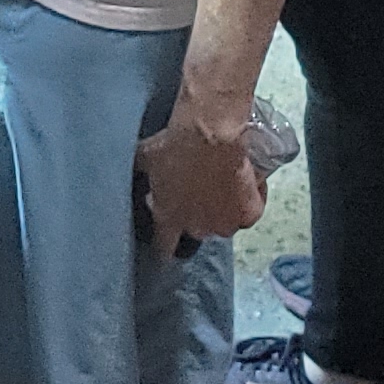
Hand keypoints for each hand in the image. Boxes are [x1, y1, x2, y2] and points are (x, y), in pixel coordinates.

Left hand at [135, 113, 266, 255]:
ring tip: (222, 184)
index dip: (164, 247)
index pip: (163, 246)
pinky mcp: (248, 215)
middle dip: (195, 214)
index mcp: (168, 219)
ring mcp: (224, 224)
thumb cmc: (175, 145)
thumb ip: (141, 172)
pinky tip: (245, 185)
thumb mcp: (146, 158)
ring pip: (223, 222)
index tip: (165, 247)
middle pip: (196, 229)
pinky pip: (247, 214)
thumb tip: (135, 170)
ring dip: (222, 209)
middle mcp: (197, 229)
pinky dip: (247, 201)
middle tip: (198, 191)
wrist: (212, 136)